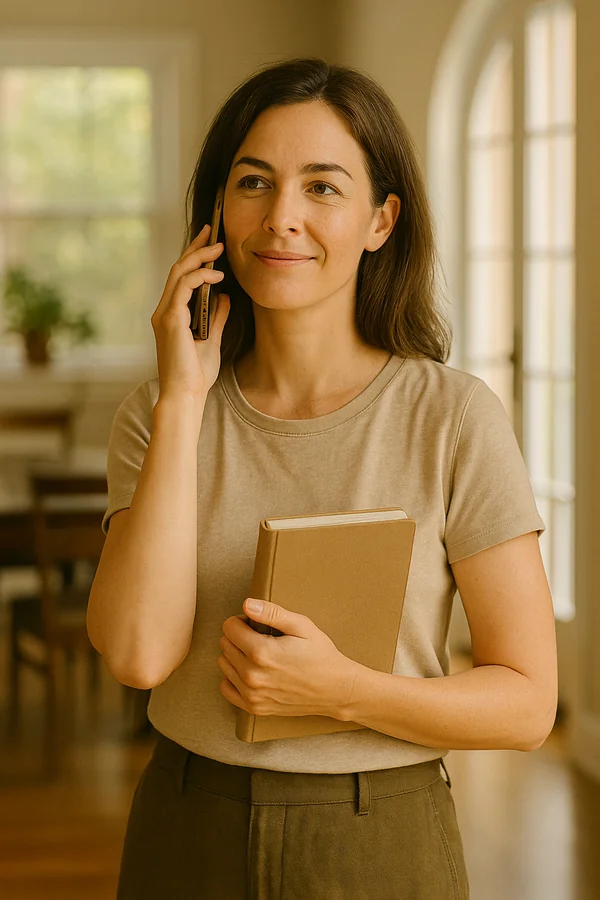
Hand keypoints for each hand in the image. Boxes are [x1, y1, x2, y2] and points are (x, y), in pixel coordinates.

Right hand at [151, 221, 229, 402]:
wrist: (186, 395)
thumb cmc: (197, 374)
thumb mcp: (212, 339)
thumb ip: (216, 317)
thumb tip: (224, 297)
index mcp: (172, 315)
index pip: (181, 278)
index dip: (194, 256)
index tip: (210, 241)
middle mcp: (164, 311)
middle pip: (178, 269)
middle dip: (196, 247)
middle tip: (213, 231)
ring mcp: (165, 314)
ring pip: (178, 273)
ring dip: (199, 257)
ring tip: (220, 248)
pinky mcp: (170, 320)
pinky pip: (183, 288)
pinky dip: (200, 277)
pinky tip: (217, 275)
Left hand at [217, 598, 358, 719]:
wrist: (335, 689)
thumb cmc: (320, 654)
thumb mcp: (301, 626)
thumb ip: (272, 613)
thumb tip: (246, 605)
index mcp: (261, 652)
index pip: (229, 627)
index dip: (242, 620)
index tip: (256, 623)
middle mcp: (252, 675)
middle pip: (225, 644)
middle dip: (238, 636)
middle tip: (260, 637)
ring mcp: (252, 694)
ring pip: (223, 664)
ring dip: (235, 655)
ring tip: (258, 654)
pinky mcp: (254, 707)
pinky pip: (226, 688)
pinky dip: (233, 677)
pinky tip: (250, 671)